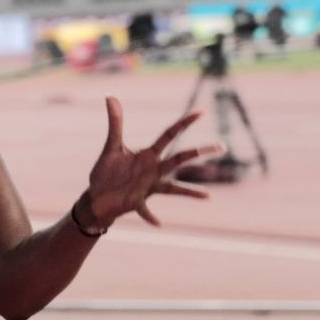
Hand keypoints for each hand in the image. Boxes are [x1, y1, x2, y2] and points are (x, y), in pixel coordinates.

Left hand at [86, 96, 221, 226]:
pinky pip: (146, 210)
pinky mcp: (136, 202)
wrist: (98, 195)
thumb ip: (115, 122)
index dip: (184, 123)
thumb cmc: (108, 172)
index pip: (169, 135)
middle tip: (222, 146)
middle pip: (179, 159)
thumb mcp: (112, 146)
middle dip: (199, 152)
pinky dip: (151, 216)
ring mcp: (147, 187)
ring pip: (172, 188)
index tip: (201, 111)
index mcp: (148, 155)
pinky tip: (159, 223)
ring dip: (189, 192)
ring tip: (208, 196)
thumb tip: (111, 96)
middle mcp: (153, 170)